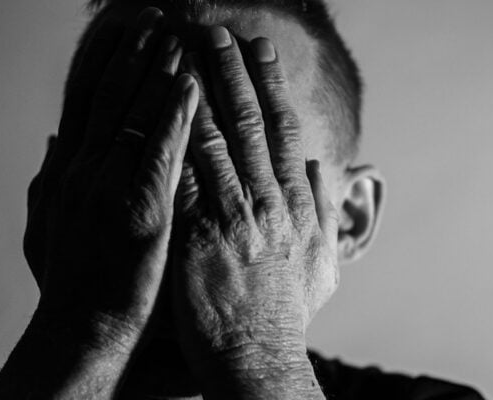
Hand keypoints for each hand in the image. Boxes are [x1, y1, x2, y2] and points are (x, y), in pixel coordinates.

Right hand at [23, 7, 197, 350]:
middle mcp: (87, 172)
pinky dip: (175, 118)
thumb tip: (54, 140)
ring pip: (137, 118)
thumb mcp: (46, 225)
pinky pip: (163, 154)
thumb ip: (48, 180)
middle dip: (133, 56)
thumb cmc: (71, 280)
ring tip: (178, 36)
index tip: (120, 31)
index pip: (88, 104)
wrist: (83, 328)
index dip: (104, 64)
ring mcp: (113, 189)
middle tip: (153, 18)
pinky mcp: (143, 211)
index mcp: (70, 172)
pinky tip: (191, 88)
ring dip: (158, 74)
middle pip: (112, 100)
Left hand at [173, 27, 337, 397]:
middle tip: (220, 33)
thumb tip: (328, 169)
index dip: (273, 87)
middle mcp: (270, 200)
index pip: (285, 132)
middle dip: (235, 73)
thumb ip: (325, 210)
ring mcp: (236, 215)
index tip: (261, 53)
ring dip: (203, 90)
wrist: (258, 355)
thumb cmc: (288, 313)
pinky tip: (164, 106)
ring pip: (218, 137)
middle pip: (252, 123)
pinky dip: (177, 136)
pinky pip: (187, 175)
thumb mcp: (323, 261)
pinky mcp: (201, 233)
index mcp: (298, 204)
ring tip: (187, 51)